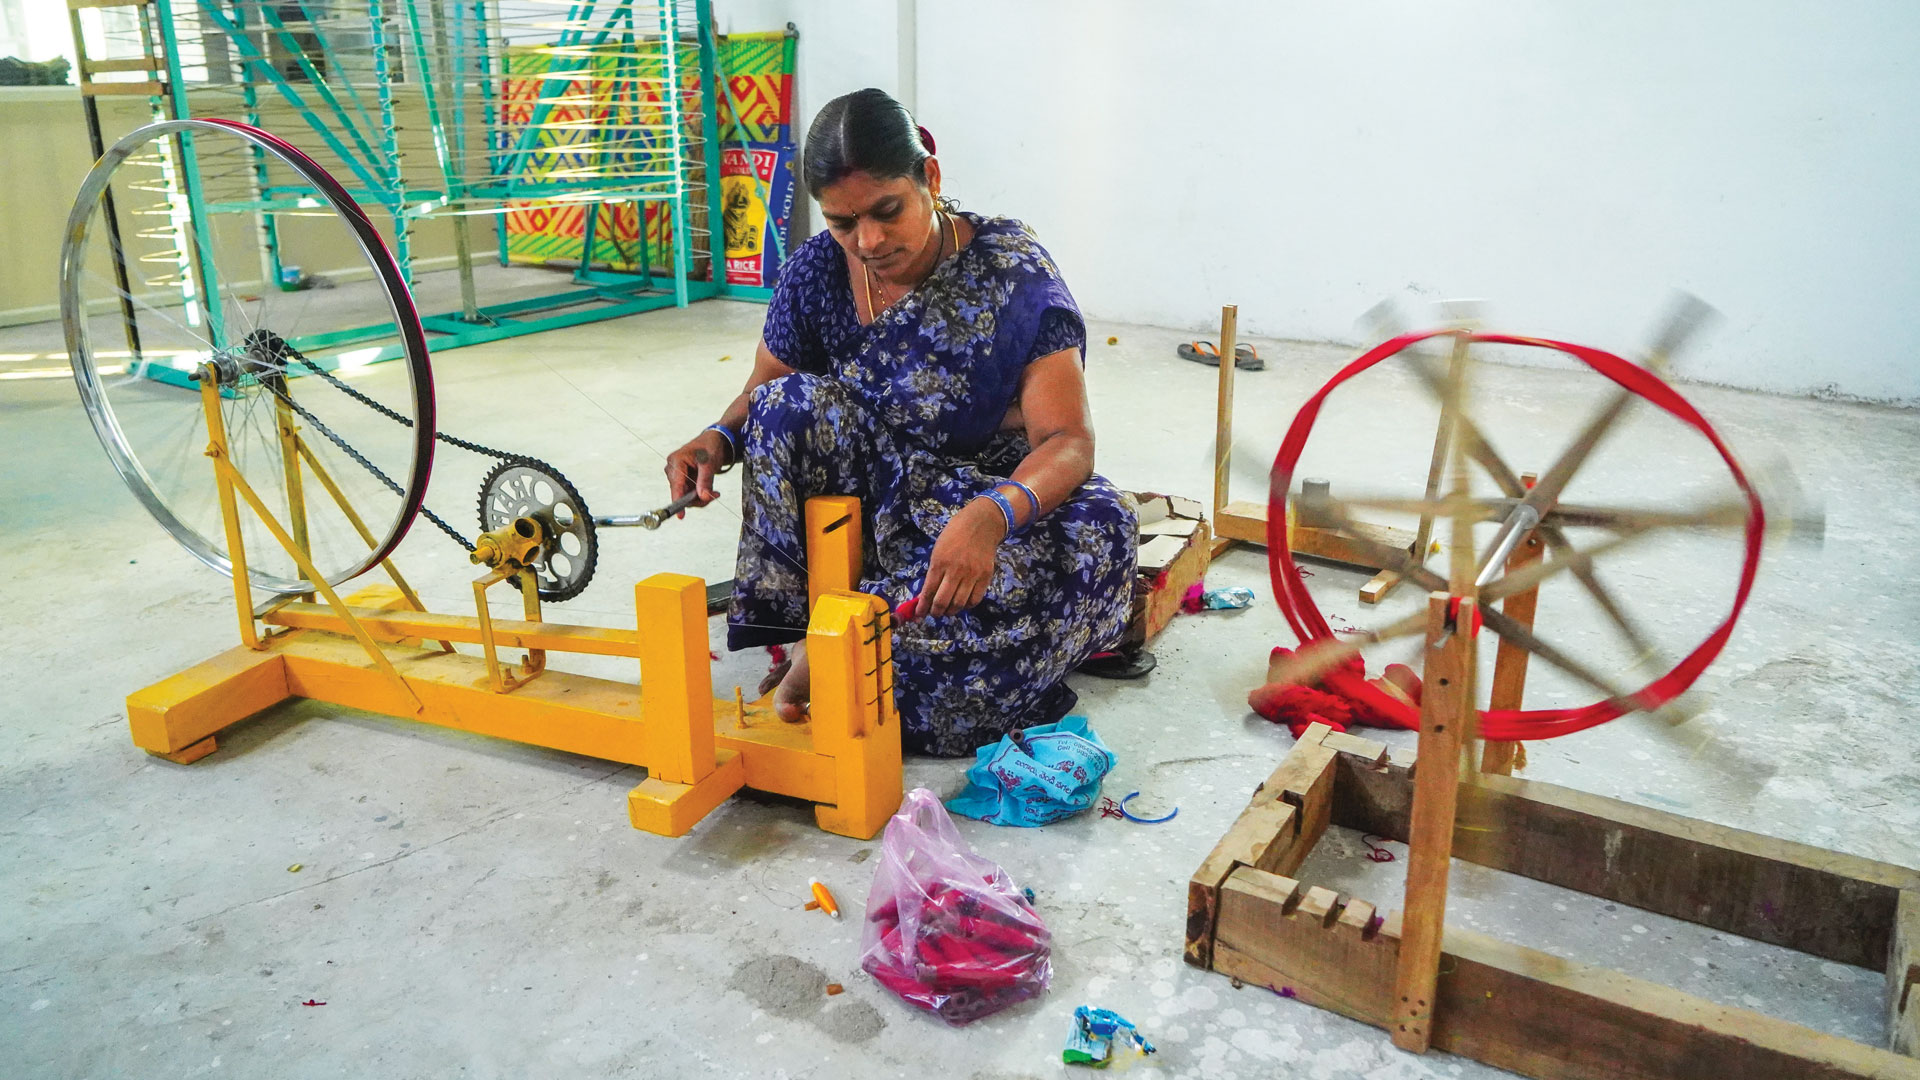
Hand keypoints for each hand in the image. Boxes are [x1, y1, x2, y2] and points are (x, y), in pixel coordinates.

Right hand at [664, 429, 729, 509]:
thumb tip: (703, 496)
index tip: (680, 515)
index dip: (678, 500)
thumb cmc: (710, 447)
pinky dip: (700, 495)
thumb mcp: (710, 463)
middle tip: (714, 495)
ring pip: (685, 496)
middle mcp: (672, 468)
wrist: (712, 442)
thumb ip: (706, 480)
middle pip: (681, 493)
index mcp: (676, 460)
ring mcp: (676, 475)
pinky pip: (688, 494)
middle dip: (697, 498)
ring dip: (700, 497)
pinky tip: (709, 490)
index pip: (676, 484)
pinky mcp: (682, 480)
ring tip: (714, 492)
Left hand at [912, 498, 1006, 618]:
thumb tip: (927, 593)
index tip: (919, 614)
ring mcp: (972, 575)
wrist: (981, 524)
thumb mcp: (938, 550)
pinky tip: (962, 602)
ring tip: (947, 610)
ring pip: (959, 603)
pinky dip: (967, 605)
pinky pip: (975, 599)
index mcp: (940, 562)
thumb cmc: (955, 534)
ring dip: (951, 611)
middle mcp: (955, 571)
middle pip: (943, 601)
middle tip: (934, 613)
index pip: (928, 591)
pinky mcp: (985, 577)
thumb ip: (934, 572)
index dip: (922, 606)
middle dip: (935, 612)